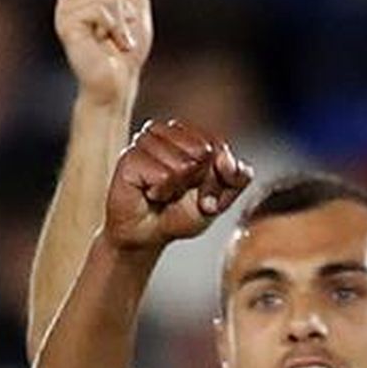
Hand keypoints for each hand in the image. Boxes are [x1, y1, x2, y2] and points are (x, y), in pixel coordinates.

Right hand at [54, 0, 160, 109]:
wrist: (117, 82)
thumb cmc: (126, 49)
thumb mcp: (135, 7)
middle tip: (129, 23)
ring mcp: (66, 7)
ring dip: (123, 19)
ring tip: (119, 39)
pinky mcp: (66, 23)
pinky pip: (100, 8)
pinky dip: (115, 28)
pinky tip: (111, 44)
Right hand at [104, 119, 252, 251]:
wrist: (147, 236)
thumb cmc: (180, 214)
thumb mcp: (221, 198)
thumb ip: (238, 178)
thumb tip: (227, 160)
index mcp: (189, 133)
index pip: (219, 145)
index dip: (219, 175)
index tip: (206, 193)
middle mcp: (166, 131)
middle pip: (204, 151)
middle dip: (201, 183)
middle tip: (181, 195)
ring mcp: (145, 141)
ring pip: (183, 163)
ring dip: (178, 188)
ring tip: (164, 193)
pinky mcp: (129, 157)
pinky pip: (163, 175)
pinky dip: (162, 192)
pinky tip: (150, 193)